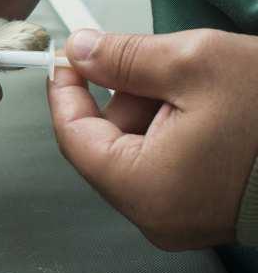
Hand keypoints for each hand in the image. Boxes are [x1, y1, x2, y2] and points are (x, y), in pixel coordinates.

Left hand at [48, 28, 257, 249]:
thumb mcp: (197, 64)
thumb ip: (126, 57)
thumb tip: (82, 52)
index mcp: (144, 189)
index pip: (73, 139)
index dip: (66, 94)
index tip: (67, 60)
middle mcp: (156, 216)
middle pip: (105, 147)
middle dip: (121, 97)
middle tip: (152, 61)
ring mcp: (183, 220)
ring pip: (138, 154)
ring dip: (151, 111)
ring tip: (196, 85)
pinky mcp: (207, 213)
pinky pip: (168, 167)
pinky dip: (174, 131)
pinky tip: (207, 107)